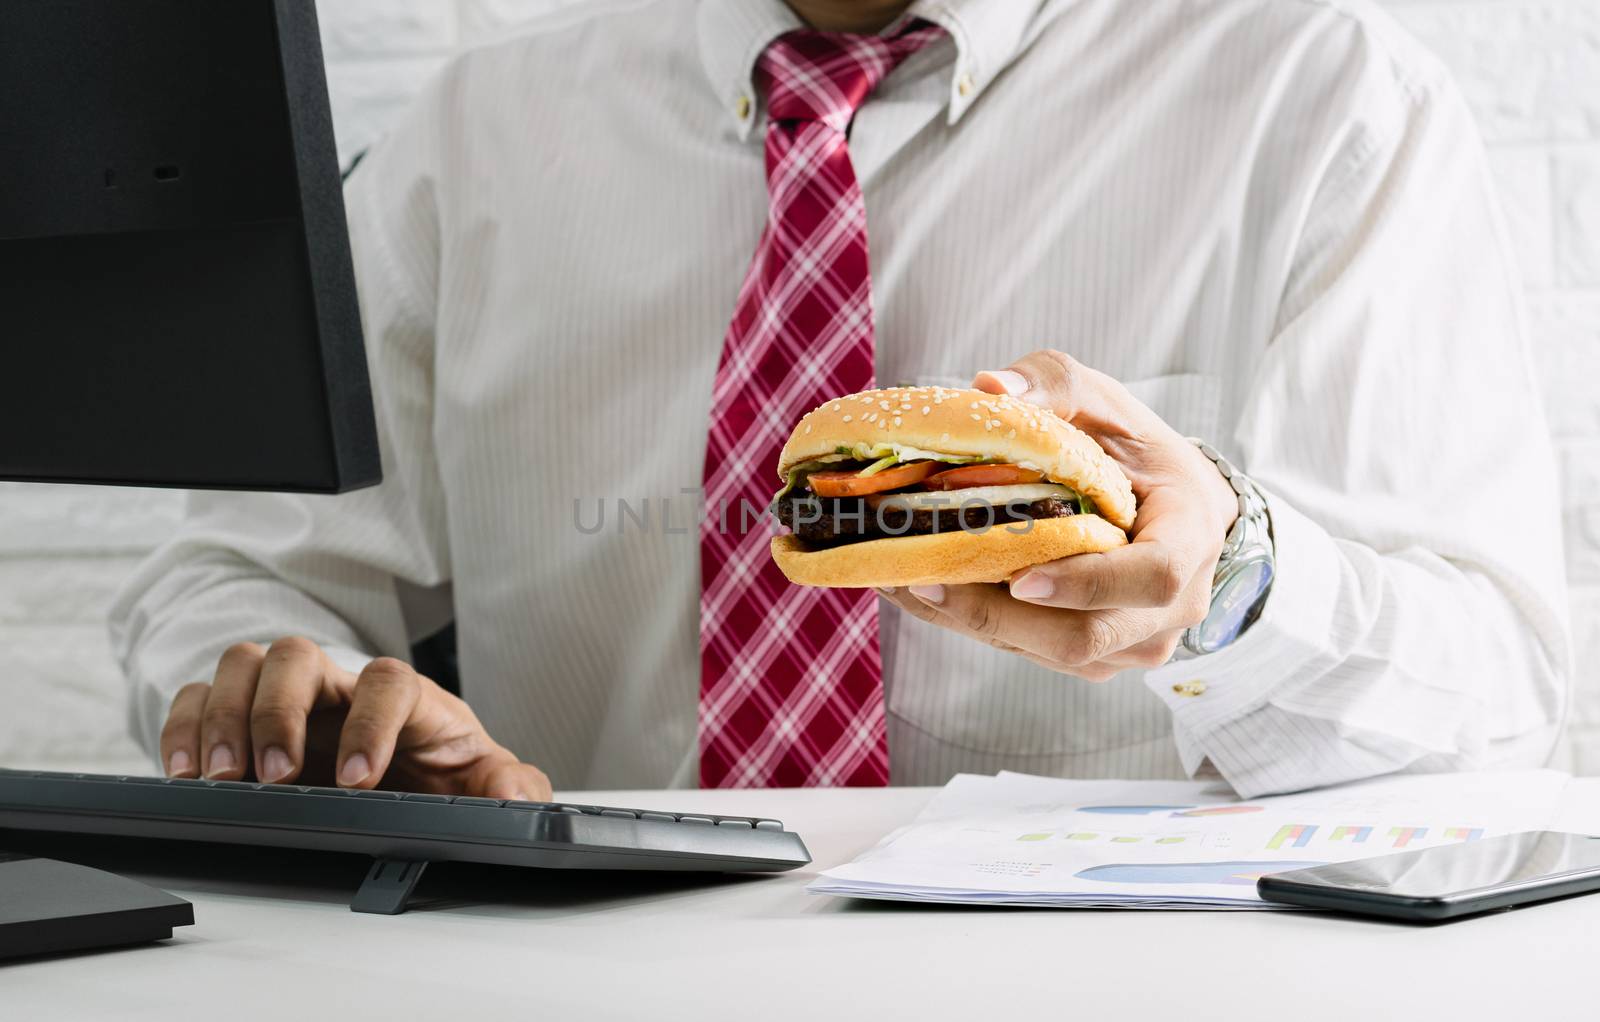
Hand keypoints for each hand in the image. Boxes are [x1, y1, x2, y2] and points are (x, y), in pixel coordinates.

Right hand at [159, 637, 551, 799]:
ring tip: (219, 776)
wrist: (406, 775)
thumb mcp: (484, 779)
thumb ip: (509, 784)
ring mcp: (289, 697)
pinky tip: (182, 770)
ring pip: (246, 664)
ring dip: (224, 715)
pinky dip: (183, 725)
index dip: (371, 723)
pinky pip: (200, 695)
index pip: (387, 682)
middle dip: (280, 712)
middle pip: (299, 656)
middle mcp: (340, 686)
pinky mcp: (243, 719)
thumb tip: (520, 795)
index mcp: (405, 696)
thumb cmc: (440, 767)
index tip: (358, 780)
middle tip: (274, 775)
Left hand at [880, 350, 1239, 680]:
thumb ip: (1051, 386)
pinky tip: (928, 591)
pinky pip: (1036, 654)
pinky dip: (979, 628)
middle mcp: (1174, 605)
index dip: (1086, 584)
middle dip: (999, 615)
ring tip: (907, 583)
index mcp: (1190, 536)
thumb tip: (989, 387)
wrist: (1172, 502)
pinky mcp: (1099, 658)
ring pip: (1052, 654)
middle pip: (1087, 636)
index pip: (1150, 576)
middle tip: (924, 579)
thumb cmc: (1134, 446)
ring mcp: (1137, 642)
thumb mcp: (1100, 399)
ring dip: (976, 625)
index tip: (1019, 578)